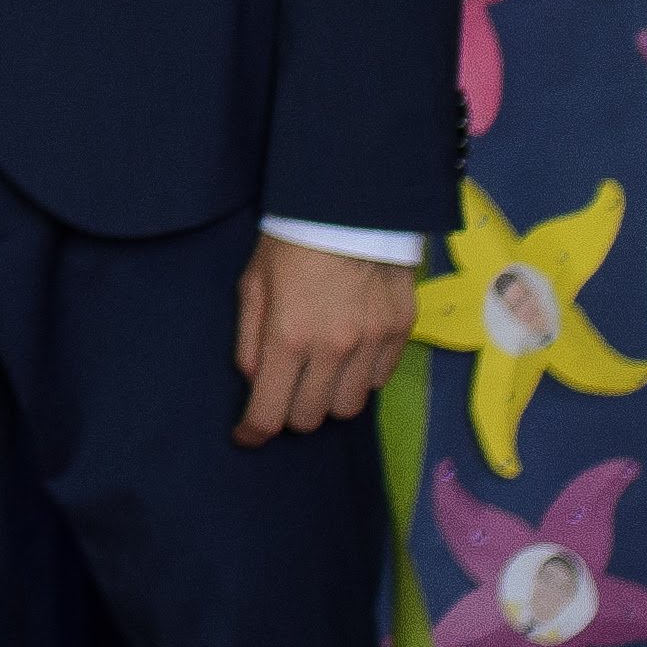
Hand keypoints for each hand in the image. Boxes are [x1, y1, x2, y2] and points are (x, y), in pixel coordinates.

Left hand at [233, 230, 417, 443]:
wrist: (351, 209)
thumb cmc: (290, 244)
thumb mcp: (253, 285)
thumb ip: (250, 338)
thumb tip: (255, 381)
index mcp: (289, 337)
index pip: (271, 410)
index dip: (254, 432)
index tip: (246, 437)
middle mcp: (333, 349)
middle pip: (311, 417)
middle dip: (290, 413)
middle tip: (283, 394)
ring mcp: (372, 345)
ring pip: (349, 407)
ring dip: (327, 399)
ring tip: (316, 375)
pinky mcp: (400, 335)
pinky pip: (378, 381)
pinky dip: (358, 379)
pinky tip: (346, 356)